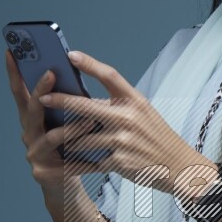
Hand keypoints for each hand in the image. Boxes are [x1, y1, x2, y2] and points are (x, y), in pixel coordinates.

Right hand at [5, 49, 98, 195]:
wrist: (67, 184)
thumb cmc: (70, 148)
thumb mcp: (66, 123)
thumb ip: (67, 104)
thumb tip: (76, 72)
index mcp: (33, 119)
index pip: (20, 92)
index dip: (14, 73)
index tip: (11, 51)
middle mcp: (29, 133)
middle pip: (32, 109)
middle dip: (41, 90)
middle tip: (51, 74)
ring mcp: (34, 154)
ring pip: (52, 137)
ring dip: (72, 128)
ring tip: (90, 121)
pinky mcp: (44, 173)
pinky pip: (67, 164)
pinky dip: (83, 160)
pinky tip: (98, 160)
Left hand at [37, 49, 213, 196]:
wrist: (178, 167)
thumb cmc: (158, 138)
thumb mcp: (144, 113)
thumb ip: (119, 106)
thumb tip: (87, 100)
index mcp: (135, 101)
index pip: (110, 76)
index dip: (89, 64)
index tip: (70, 55)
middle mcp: (128, 118)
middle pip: (86, 106)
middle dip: (61, 101)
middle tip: (43, 97)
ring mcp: (123, 140)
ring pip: (82, 137)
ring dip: (70, 139)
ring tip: (60, 139)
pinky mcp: (119, 161)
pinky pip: (91, 159)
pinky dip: (81, 160)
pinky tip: (73, 161)